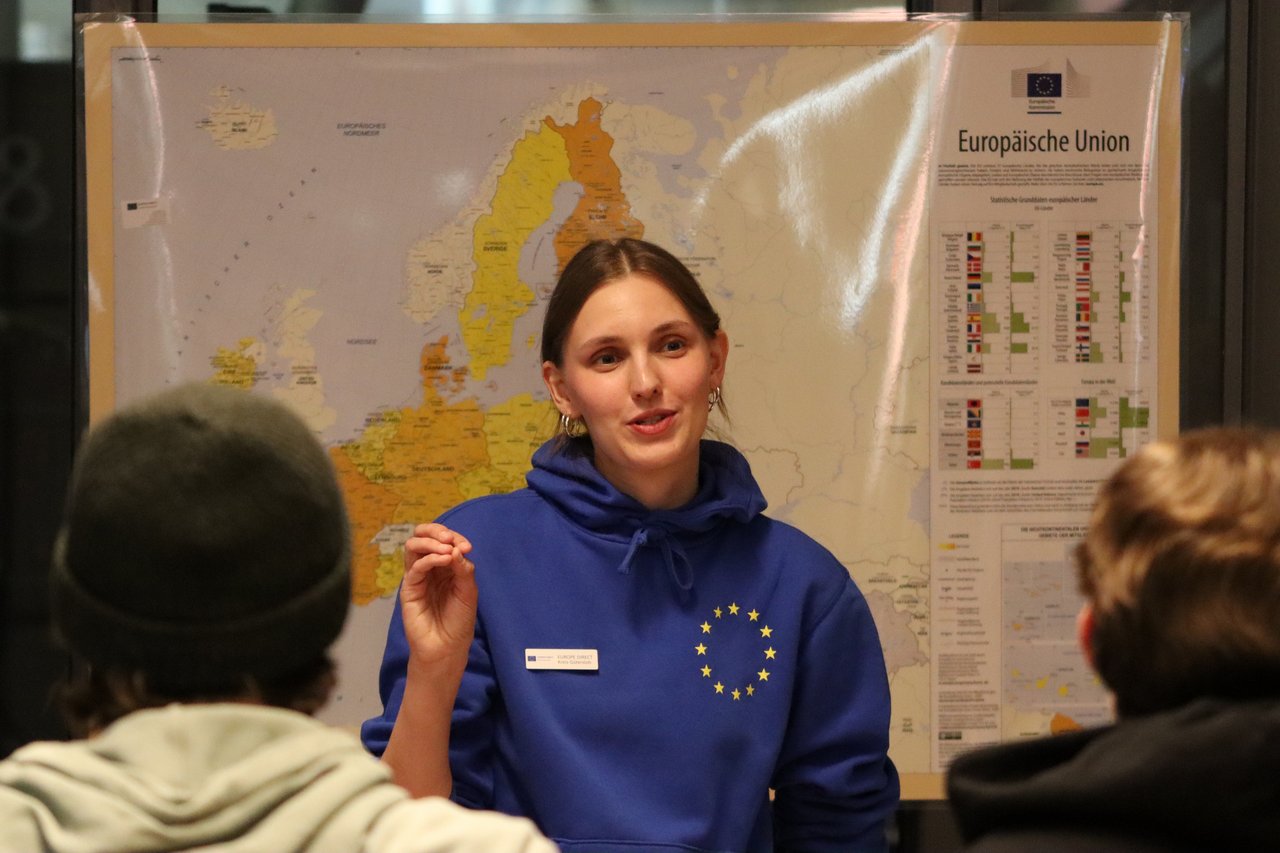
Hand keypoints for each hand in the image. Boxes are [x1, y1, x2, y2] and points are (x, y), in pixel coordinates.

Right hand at [400, 522, 477, 671]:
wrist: (447, 647)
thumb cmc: (459, 620)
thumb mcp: (468, 592)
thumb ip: (463, 569)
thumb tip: (455, 548)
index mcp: (445, 565)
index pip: (443, 540)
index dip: (454, 537)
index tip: (467, 546)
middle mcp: (430, 567)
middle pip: (423, 536)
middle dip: (436, 531)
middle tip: (449, 539)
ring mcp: (418, 577)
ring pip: (413, 547)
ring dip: (430, 542)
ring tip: (446, 550)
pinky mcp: (409, 588)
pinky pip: (415, 567)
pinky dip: (429, 559)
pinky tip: (444, 561)